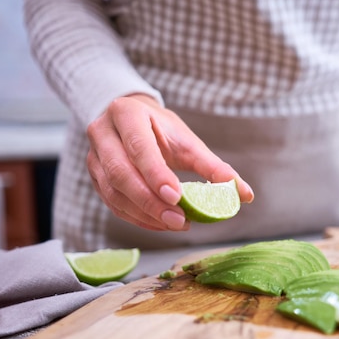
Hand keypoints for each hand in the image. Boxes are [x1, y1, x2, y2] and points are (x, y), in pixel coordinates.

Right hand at [86, 94, 253, 230]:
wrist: (131, 121)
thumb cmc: (162, 129)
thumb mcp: (188, 142)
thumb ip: (214, 167)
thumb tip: (245, 195)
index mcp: (127, 114)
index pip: (139, 147)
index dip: (156, 174)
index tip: (176, 197)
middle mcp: (102, 133)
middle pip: (120, 172)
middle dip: (150, 201)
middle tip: (178, 220)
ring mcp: (93, 156)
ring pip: (113, 191)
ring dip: (144, 213)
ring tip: (174, 225)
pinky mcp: (93, 177)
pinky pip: (111, 203)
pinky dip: (136, 218)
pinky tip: (159, 225)